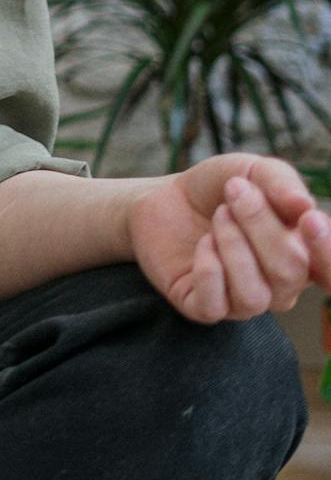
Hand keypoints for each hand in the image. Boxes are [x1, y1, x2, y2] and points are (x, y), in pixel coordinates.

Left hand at [128, 151, 330, 322]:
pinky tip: (203, 244)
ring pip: (255, 294)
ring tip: (218, 216)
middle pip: (289, 272)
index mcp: (304, 255)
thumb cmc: (218, 188)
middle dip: (260, 225)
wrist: (164, 197)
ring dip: (233, 244)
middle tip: (235, 193)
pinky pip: (215, 304)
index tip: (308, 219)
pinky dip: (208, 268)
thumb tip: (305, 206)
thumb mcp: (251, 170)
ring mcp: (244, 302)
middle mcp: (280, 286)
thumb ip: (281, 182)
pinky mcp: (205, 308)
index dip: (328, 253)